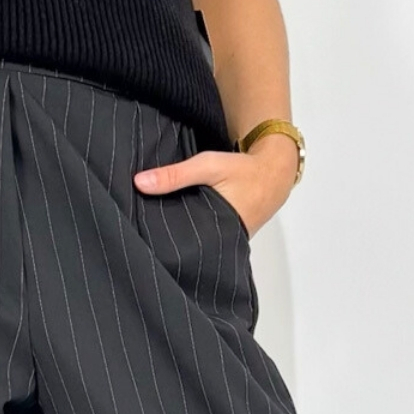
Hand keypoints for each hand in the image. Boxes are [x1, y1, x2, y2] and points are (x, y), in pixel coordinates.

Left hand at [133, 130, 298, 240]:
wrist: (274, 173)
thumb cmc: (243, 170)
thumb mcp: (208, 166)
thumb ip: (175, 175)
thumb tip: (139, 183)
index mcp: (217, 231)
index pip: (180, 243)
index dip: (159, 240)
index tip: (139, 232)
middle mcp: (222, 244)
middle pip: (185, 246)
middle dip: (166, 239)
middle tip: (141, 230)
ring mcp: (225, 244)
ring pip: (194, 243)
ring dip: (178, 235)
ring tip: (153, 228)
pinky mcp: (227, 238)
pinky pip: (204, 237)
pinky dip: (191, 230)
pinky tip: (176, 222)